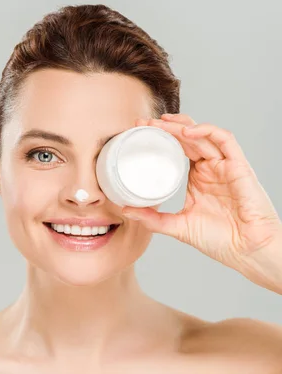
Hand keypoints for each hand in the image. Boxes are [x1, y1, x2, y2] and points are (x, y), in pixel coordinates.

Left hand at [122, 114, 281, 276]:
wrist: (247, 252)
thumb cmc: (220, 241)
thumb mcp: (178, 227)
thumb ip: (153, 219)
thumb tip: (126, 211)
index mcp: (198, 178)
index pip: (177, 148)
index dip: (159, 137)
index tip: (137, 131)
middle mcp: (211, 168)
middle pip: (188, 137)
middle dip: (165, 126)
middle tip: (142, 122)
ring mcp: (225, 166)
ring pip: (203, 134)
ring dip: (181, 125)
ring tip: (159, 123)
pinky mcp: (239, 166)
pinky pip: (225, 140)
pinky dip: (206, 131)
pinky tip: (187, 132)